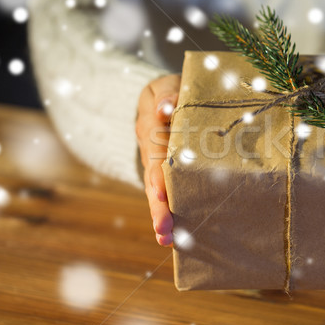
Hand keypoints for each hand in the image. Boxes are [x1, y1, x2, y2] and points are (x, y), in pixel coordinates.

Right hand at [136, 74, 180, 246]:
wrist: (165, 96)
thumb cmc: (174, 90)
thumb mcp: (169, 86)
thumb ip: (167, 95)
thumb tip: (164, 109)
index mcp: (151, 126)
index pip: (155, 151)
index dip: (158, 173)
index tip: (161, 193)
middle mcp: (149, 147)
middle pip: (152, 178)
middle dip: (158, 205)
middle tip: (163, 230)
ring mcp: (153, 161)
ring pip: (155, 190)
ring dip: (161, 214)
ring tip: (166, 239)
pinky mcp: (162, 171)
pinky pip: (163, 192)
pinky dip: (168, 211)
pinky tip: (175, 235)